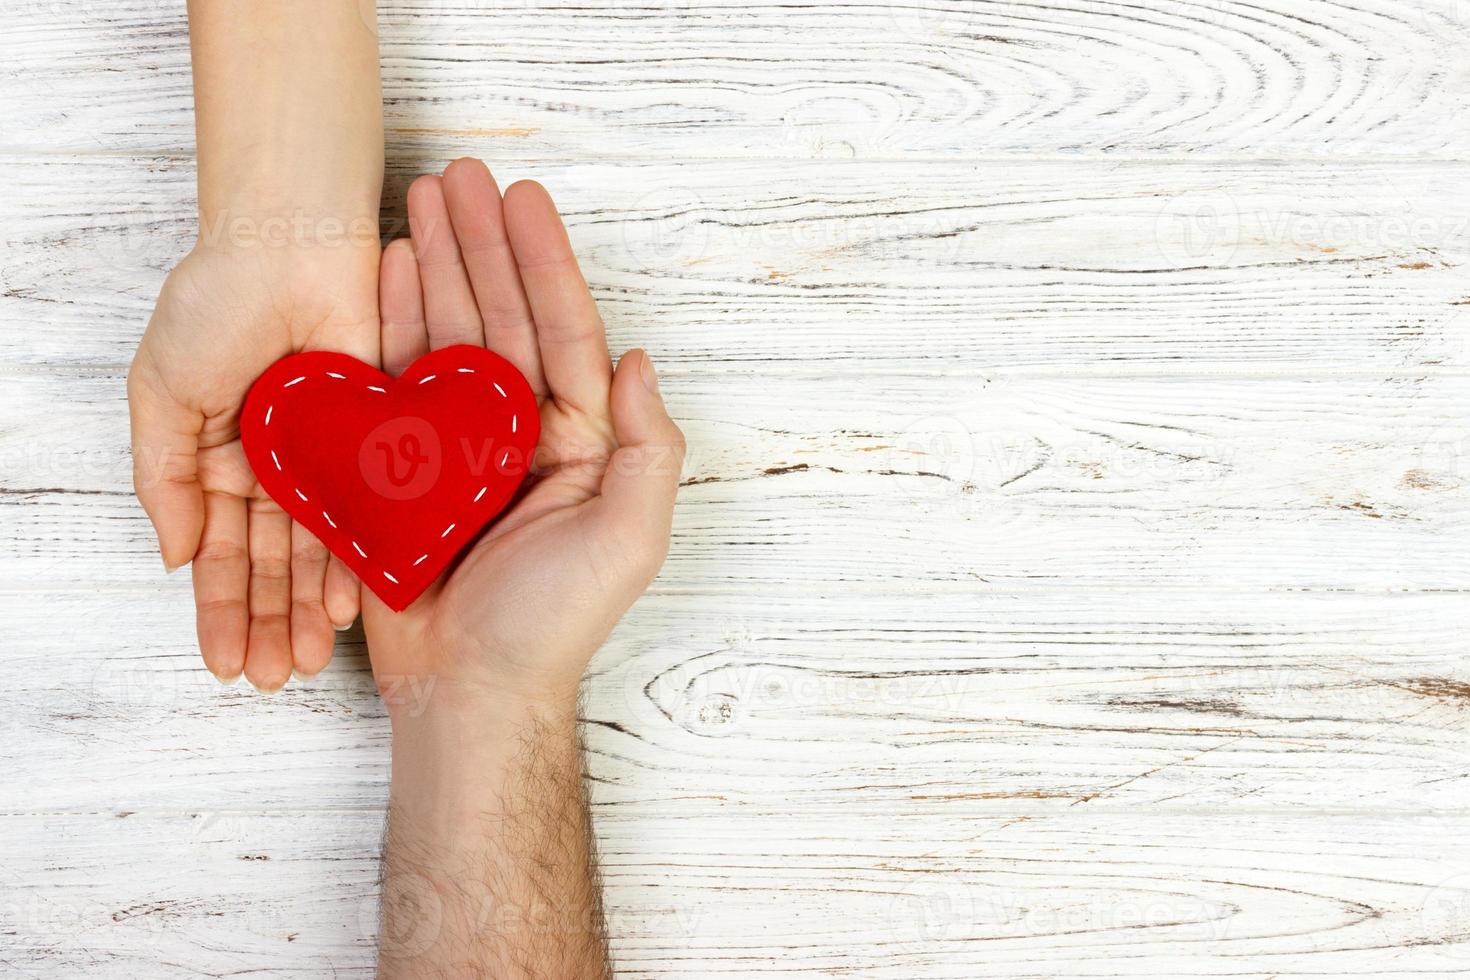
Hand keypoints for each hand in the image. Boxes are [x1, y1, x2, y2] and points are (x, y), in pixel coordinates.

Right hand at [129, 238, 379, 688]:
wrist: (286, 243)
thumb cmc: (215, 304)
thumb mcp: (161, 393)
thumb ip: (162, 477)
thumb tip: (170, 557)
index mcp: (221, 458)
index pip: (217, 551)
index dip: (218, 608)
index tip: (221, 664)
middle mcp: (278, 465)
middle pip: (269, 561)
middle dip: (264, 622)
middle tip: (267, 681)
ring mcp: (328, 456)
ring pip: (316, 548)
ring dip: (305, 607)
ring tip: (302, 663)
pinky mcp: (378, 438)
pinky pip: (367, 510)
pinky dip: (353, 558)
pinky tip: (346, 608)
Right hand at [362, 158, 684, 715]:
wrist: (467, 690)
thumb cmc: (553, 623)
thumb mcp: (629, 536)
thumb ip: (650, 447)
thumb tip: (642, 359)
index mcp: (581, 440)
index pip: (564, 332)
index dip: (545, 263)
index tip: (523, 197)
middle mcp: (522, 431)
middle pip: (501, 317)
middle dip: (481, 245)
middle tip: (455, 175)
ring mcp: (461, 443)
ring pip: (448, 335)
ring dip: (435, 267)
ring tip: (415, 201)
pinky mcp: (406, 465)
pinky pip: (398, 381)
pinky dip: (391, 324)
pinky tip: (385, 271)